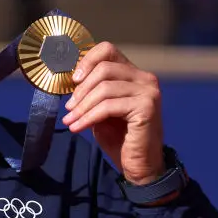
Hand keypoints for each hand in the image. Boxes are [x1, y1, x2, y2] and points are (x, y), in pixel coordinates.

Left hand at [61, 42, 165, 184]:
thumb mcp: (101, 109)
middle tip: (69, 107)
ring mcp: (148, 92)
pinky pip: (108, 106)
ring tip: (70, 120)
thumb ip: (92, 92)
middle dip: (81, 90)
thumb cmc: (119, 138)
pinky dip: (88, 117)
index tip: (73, 80)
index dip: (87, 61)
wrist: (138, 166)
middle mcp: (145, 79)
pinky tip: (77, 127)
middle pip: (104, 69)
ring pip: (104, 88)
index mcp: (134, 74)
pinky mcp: (146, 107)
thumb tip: (71, 79)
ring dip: (82, 106)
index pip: (108, 51)